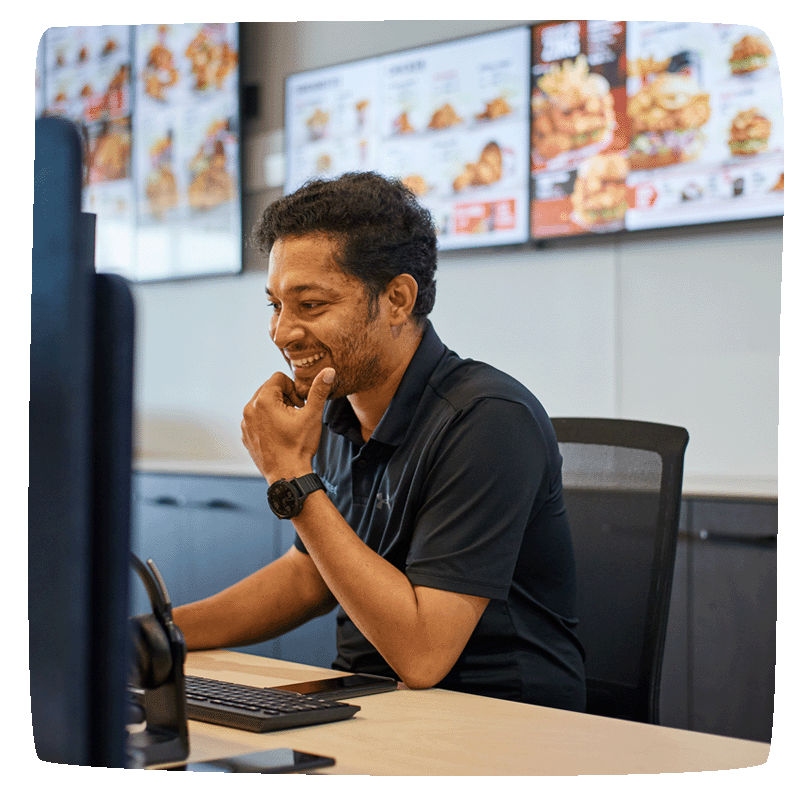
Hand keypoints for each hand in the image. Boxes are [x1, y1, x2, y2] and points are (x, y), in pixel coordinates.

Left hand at [241, 368, 334, 483]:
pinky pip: (256, 418)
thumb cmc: (299, 446)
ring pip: (262, 404)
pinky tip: (279, 434)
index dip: (293, 388)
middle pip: (269, 389)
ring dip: (276, 408)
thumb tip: (328, 371)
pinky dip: (267, 421)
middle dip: (284, 397)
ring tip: (288, 425)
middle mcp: (249, 409)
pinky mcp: (246, 435)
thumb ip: (318, 390)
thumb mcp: (312, 415)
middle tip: (296, 414)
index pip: (278, 378)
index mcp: (263, 400)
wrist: (287, 475)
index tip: (300, 404)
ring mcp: (246, 423)